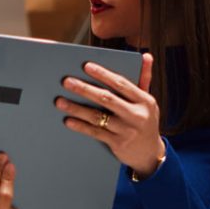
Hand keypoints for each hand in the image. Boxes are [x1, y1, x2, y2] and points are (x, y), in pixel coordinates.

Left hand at [55, 53, 165, 178]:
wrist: (150, 153)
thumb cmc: (145, 121)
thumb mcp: (148, 100)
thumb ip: (144, 78)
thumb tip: (145, 56)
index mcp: (144, 100)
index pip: (121, 83)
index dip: (103, 74)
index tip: (86, 66)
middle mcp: (136, 115)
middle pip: (106, 98)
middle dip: (85, 89)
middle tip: (67, 81)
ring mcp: (126, 130)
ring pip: (97, 116)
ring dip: (77, 108)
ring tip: (60, 101)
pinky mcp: (117, 143)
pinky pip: (95, 132)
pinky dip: (80, 126)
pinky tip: (68, 120)